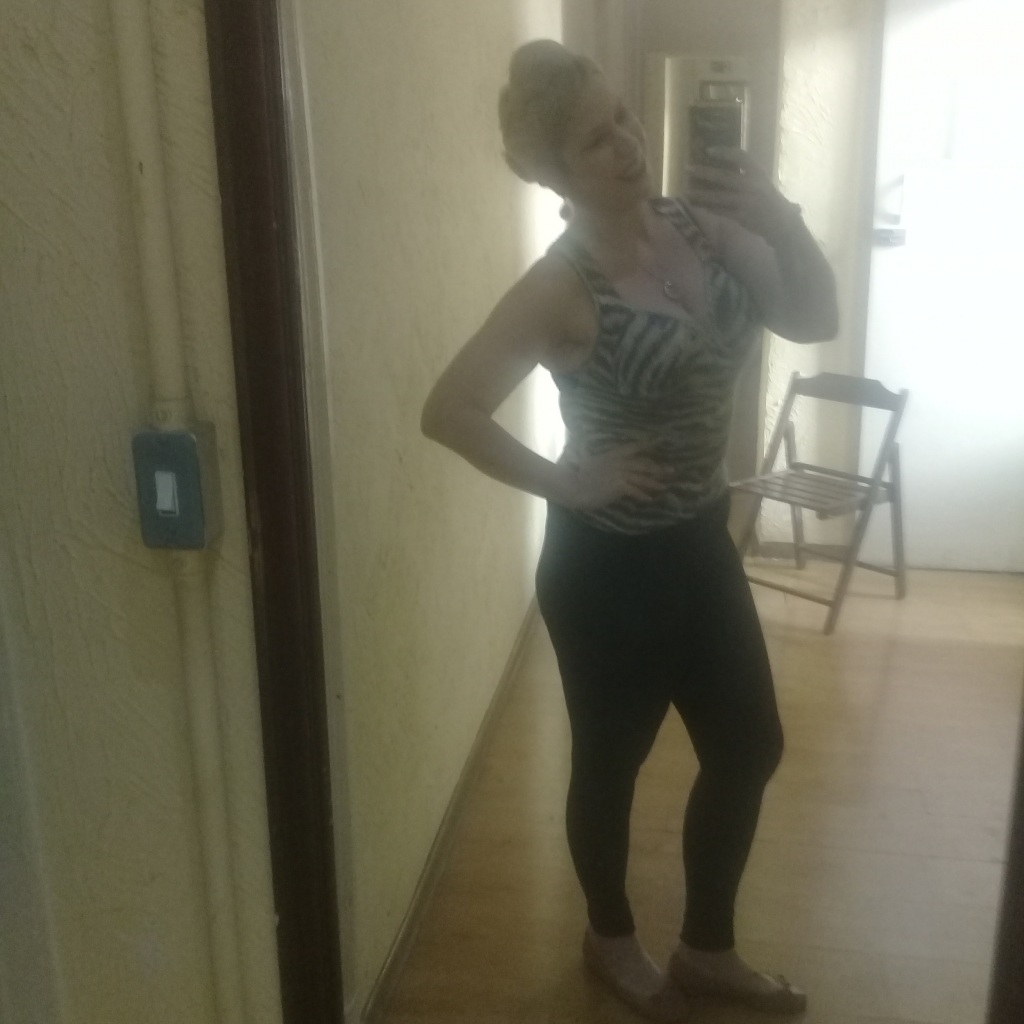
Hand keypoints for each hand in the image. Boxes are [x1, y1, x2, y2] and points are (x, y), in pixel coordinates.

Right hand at [559, 442, 670, 509]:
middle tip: (672, 471)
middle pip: (643, 464)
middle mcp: (619, 462)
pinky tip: (649, 500)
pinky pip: (635, 491)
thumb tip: (608, 457)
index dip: (648, 444)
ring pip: (642, 478)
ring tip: (664, 487)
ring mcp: (619, 473)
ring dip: (654, 483)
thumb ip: (604, 458)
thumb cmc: (580, 475)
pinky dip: (642, 495)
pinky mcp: (618, 486)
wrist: (573, 486)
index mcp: (613, 454)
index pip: (634, 447)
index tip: (660, 441)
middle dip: (658, 468)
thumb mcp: (593, 461)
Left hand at [687, 147, 802, 244]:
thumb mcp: (761, 181)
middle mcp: (752, 185)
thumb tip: (720, 169)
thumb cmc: (767, 199)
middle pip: (724, 176)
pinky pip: (720, 211)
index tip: (708, 150)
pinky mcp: (741, 216)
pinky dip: (708, 208)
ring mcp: (746, 201)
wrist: (781, 222)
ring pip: (718, 197)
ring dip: (700, 194)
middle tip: (688, 168)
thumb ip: (745, 174)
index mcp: (758, 172)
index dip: (724, 152)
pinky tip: (697, 205)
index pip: (741, 156)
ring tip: (686, 192)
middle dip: (704, 172)